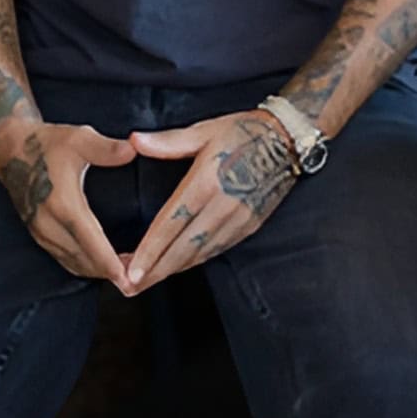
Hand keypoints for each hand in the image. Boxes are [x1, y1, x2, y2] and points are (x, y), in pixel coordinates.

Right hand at [0, 122, 136, 291]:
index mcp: (63, 204)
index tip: (129, 280)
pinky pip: (64, 260)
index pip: (91, 242)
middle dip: (112, 272)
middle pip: (85, 261)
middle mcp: (50, 225)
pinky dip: (85, 266)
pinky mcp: (38, 235)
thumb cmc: (47, 143)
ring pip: (75, 264)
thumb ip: (106, 149)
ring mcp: (42, 233)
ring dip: (99, 271)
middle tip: (140, 276)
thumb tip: (132, 151)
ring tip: (126, 272)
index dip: (111, 263)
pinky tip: (101, 264)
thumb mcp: (78, 138)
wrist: (10, 149)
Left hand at [124, 111, 295, 294]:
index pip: (171, 223)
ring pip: (200, 254)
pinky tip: (179, 266)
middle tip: (130, 286)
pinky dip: (195, 261)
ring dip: (172, 269)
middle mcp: (223, 206)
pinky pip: (216, 250)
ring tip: (147, 280)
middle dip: (156, 270)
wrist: (286, 139)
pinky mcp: (249, 226)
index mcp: (207, 182)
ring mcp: (238, 220)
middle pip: (183, 248)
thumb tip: (134, 141)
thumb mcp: (204, 131)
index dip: (150, 250)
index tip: (132, 269)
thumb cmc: (242, 132)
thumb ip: (168, 142)